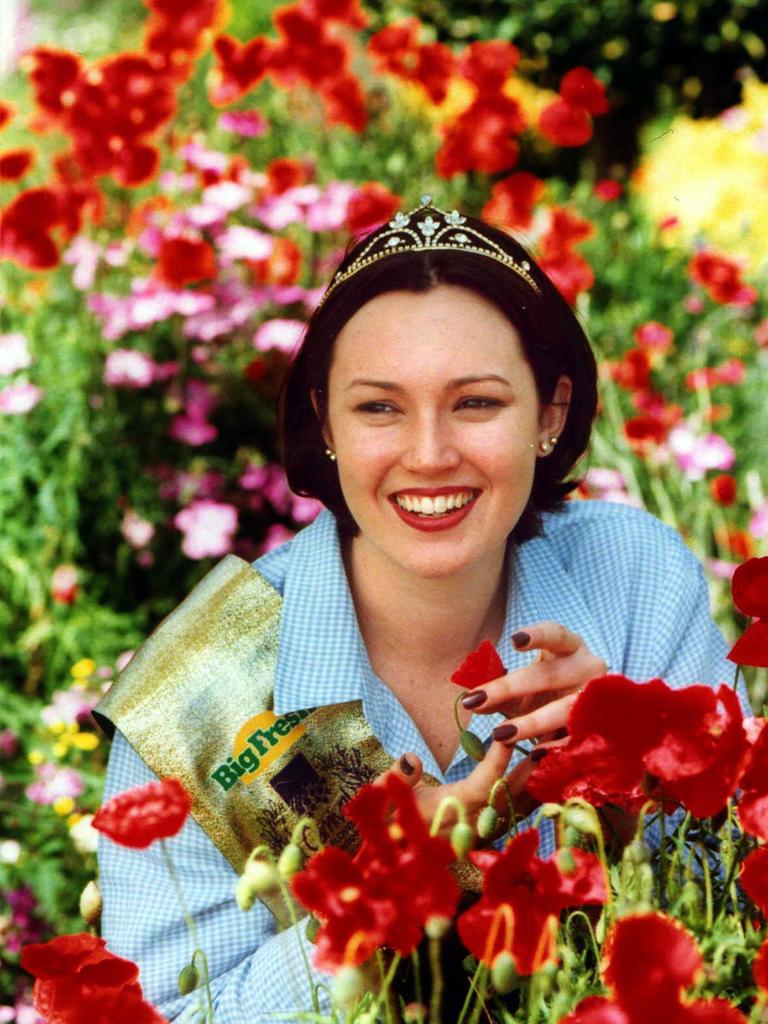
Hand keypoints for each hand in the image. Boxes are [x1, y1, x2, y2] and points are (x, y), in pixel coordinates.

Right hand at [375, 743, 540, 840]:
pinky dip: (533, 787)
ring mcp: (485, 830)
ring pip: (520, 804)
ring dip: (537, 777)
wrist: (391, 861)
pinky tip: (544, 768)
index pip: (481, 787)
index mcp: (449, 814)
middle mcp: (474, 825)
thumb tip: (412, 758)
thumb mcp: (380, 800)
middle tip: (549, 734)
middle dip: (532, 767)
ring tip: (555, 745)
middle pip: (513, 796)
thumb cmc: (385, 824)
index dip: (495, 762)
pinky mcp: (489, 830)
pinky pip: (518, 808)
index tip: (506, 734)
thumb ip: (395, 779)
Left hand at [461, 621, 606, 746]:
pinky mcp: (602, 726)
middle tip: (475, 701)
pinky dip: (556, 746)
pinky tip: (534, 754)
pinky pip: (578, 737)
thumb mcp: (526, 686)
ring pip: (565, 709)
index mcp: (571, 647)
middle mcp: (589, 667)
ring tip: (500, 734)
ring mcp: (598, 697)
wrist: (588, 714)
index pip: (556, 634)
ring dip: (532, 722)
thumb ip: (501, 693)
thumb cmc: (550, 691)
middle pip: (549, 675)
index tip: (514, 641)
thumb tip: (473, 702)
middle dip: (510, 688)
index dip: (538, 636)